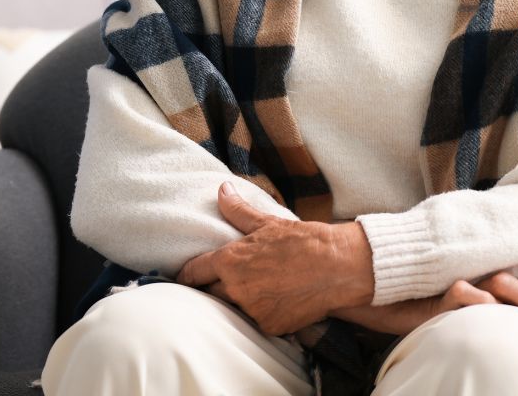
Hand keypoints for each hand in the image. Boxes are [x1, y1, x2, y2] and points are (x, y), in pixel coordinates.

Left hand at [174, 183, 371, 337]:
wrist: (336, 267)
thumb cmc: (301, 241)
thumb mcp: (266, 222)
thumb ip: (237, 210)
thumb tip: (222, 191)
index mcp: (230, 261)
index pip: (195, 272)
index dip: (185, 275)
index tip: (181, 277)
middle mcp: (237, 290)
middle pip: (208, 295)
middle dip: (209, 289)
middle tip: (213, 283)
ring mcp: (253, 311)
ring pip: (231, 309)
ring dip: (233, 301)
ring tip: (243, 290)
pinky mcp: (270, 326)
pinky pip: (254, 321)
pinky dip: (256, 312)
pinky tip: (266, 300)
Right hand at [329, 272, 517, 338]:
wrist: (365, 281)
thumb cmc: (407, 297)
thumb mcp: (452, 306)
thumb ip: (479, 306)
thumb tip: (507, 320)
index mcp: (482, 276)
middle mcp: (473, 272)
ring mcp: (455, 277)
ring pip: (499, 282)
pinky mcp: (433, 286)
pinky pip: (460, 292)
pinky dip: (479, 300)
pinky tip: (495, 312)